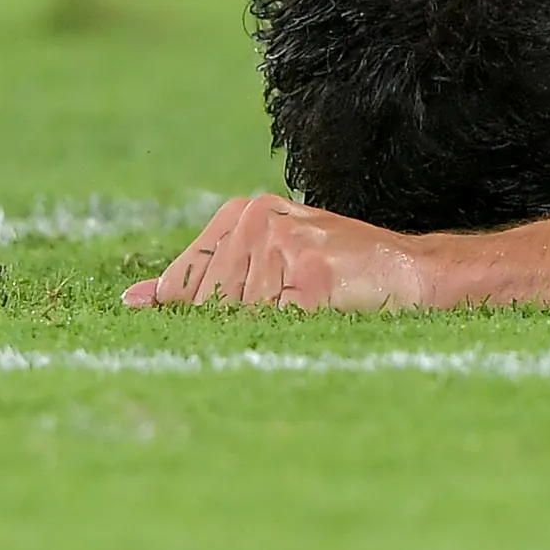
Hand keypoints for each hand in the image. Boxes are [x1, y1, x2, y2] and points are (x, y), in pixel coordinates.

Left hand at [125, 195, 445, 309]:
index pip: (188, 276)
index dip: (190, 313)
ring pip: (239, 316)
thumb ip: (205, 274)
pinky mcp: (308, 276)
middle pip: (209, 301)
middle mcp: (259, 221)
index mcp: (246, 212)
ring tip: (312, 313)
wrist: (416, 275)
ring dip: (267, 334)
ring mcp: (282, 245)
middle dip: (234, 327)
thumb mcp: (271, 261)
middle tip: (289, 319)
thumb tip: (132, 300)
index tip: (193, 336)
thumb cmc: (343, 273)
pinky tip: (319, 320)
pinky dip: (289, 337)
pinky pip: (272, 325)